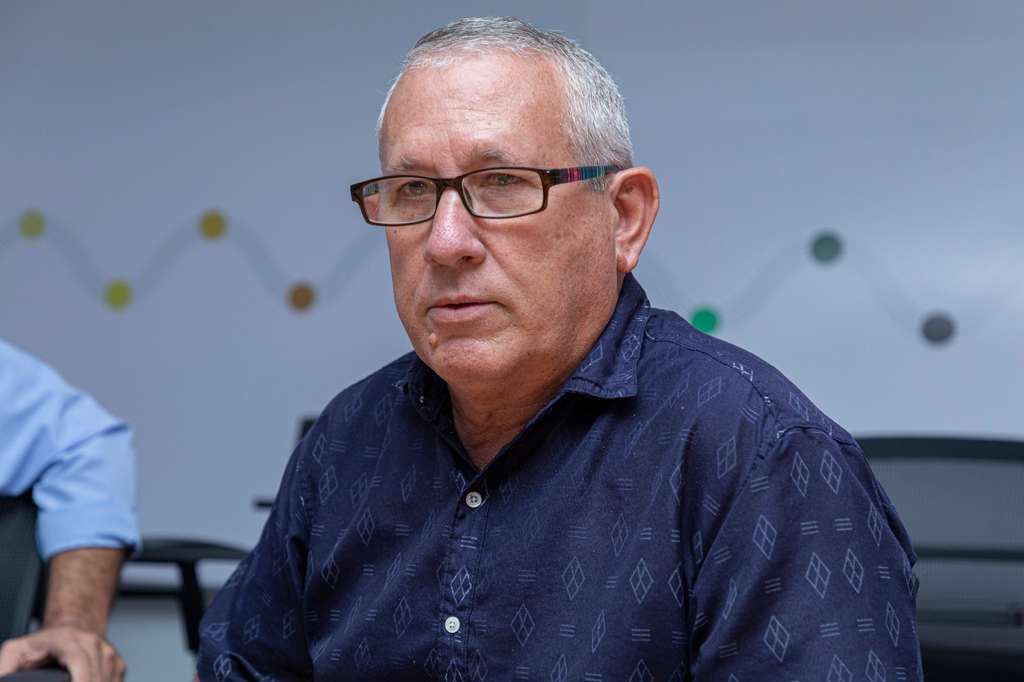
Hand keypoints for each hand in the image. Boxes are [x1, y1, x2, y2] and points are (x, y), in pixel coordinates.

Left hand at [0, 625, 125, 681]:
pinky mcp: (117, 663)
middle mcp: (92, 643)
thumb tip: (5, 679)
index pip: (79, 661)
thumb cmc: (44, 643)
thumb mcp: (16, 650)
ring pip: (106, 681)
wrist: (73, 625)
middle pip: (94, 678)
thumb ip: (7, 667)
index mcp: (68, 640)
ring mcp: (108, 652)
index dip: (80, 680)